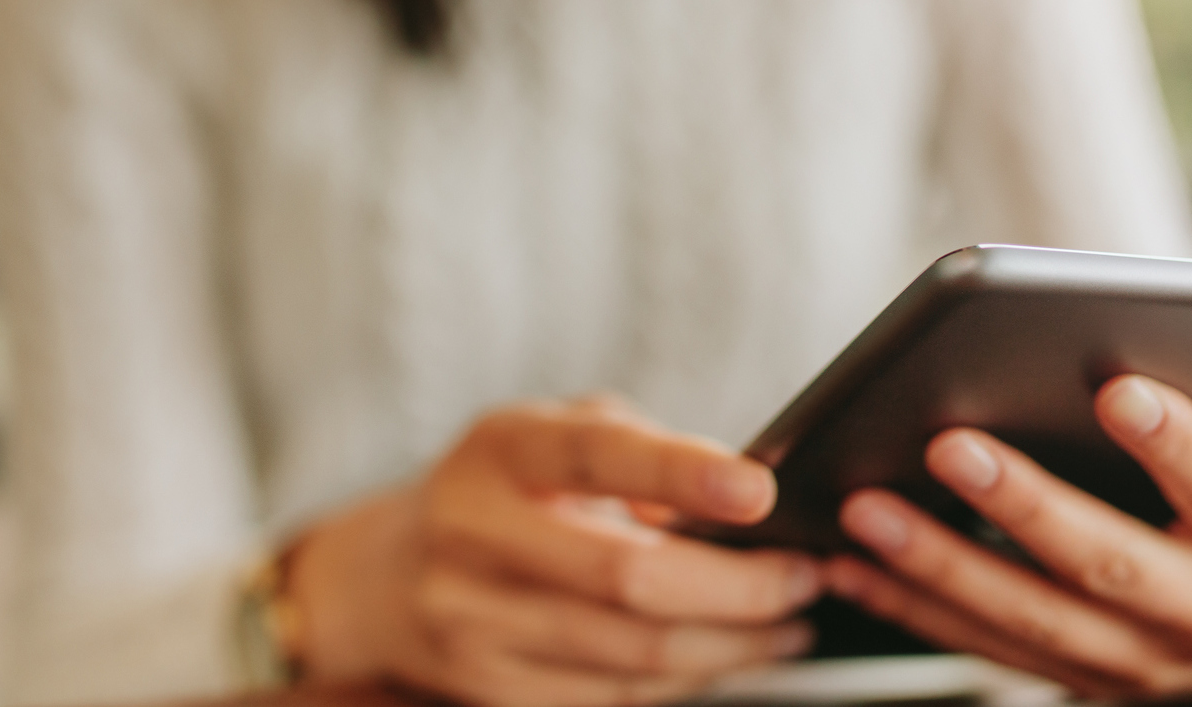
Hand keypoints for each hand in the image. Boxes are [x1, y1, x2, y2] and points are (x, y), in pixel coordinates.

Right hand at [285, 396, 820, 706]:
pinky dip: (684, 682)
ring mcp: (471, 622)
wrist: (388, 577)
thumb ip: (636, 451)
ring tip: (785, 624)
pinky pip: (612, 699)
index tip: (758, 489)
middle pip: (628, 578)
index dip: (679, 471)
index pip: (595, 454)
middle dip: (738, 588)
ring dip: (731, 647)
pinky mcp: (488, 690)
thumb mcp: (551, 438)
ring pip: (632, 655)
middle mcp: (471, 533)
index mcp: (500, 449)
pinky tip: (723, 659)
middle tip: (803, 578)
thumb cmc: (506, 492)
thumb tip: (742, 496)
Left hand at [825, 359, 1191, 698]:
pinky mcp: (1070, 677)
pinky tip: (848, 559)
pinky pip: (982, 645)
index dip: (1177, 444)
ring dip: (941, 566)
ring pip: (1028, 619)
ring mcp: (1133, 660)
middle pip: (1107, 563)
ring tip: (864, 508)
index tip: (1116, 384)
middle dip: (1025, 508)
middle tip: (948, 444)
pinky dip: (912, 604)